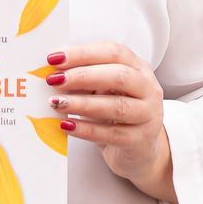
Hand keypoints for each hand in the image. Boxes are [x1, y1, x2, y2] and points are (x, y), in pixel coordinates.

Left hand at [43, 42, 175, 201]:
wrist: (139, 151)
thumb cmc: (118, 114)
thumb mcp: (105, 90)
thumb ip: (86, 78)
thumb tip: (54, 71)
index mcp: (139, 68)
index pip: (114, 52)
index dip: (84, 54)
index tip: (55, 58)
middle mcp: (148, 89)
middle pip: (119, 76)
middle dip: (83, 76)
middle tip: (55, 80)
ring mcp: (148, 115)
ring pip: (116, 106)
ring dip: (82, 103)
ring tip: (57, 103)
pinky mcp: (140, 141)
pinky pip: (111, 134)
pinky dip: (86, 129)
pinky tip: (67, 125)